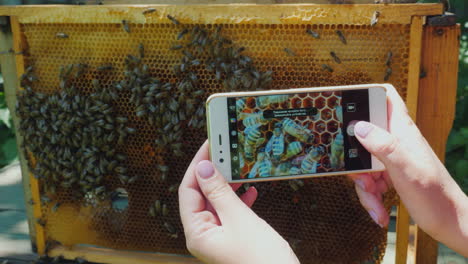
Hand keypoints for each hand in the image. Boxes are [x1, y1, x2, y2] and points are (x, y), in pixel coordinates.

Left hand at [179, 141, 299, 263]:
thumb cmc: (261, 260)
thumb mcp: (239, 218)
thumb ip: (219, 192)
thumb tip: (203, 168)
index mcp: (197, 233)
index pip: (188, 191)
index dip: (196, 167)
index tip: (208, 147)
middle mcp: (203, 236)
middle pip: (200, 196)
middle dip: (212, 174)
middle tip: (223, 154)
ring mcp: (217, 238)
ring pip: (216, 203)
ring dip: (226, 186)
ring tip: (237, 169)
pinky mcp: (232, 238)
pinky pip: (229, 213)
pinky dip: (238, 200)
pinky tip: (250, 192)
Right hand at [350, 86, 467, 255]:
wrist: (449, 223)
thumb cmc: (435, 196)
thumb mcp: (406, 170)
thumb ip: (383, 146)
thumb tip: (358, 127)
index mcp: (402, 131)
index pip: (386, 98)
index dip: (367, 95)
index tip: (346, 105)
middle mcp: (395, 141)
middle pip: (362, 135)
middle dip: (354, 158)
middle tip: (361, 176)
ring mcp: (391, 158)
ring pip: (362, 161)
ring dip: (363, 185)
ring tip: (375, 201)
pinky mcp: (389, 174)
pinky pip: (368, 179)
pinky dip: (370, 196)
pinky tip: (378, 210)